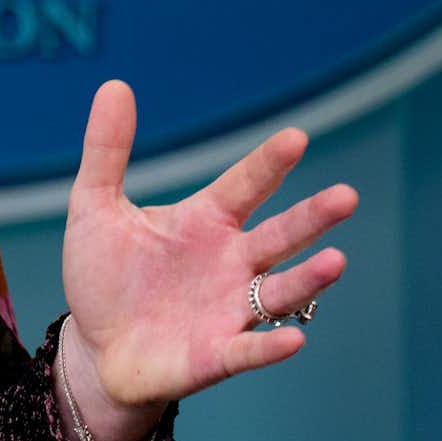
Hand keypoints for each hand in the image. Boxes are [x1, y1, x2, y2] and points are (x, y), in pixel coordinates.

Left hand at [60, 81, 356, 440]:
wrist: (96, 348)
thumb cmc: (104, 276)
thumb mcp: (95, 208)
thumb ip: (107, 151)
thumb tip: (114, 85)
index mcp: (205, 222)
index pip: (245, 185)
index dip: (268, 164)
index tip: (296, 138)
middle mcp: (230, 262)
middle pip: (280, 236)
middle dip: (313, 218)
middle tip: (346, 196)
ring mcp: (229, 309)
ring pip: (280, 291)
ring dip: (308, 278)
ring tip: (336, 261)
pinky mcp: (217, 355)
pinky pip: (250, 350)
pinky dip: (271, 345)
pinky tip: (294, 338)